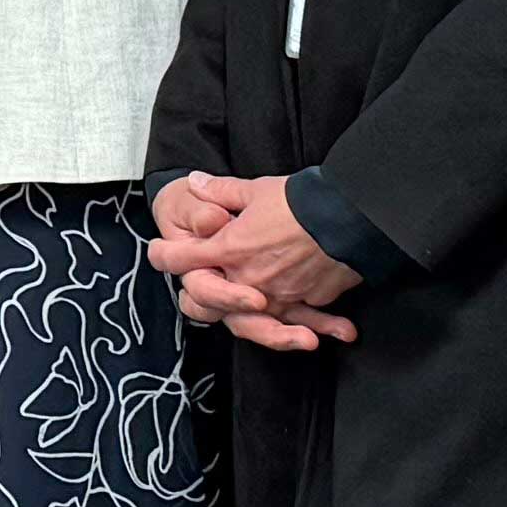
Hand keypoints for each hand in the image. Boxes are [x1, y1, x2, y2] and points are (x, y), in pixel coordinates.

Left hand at [146, 169, 354, 344]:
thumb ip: (222, 191)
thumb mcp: (255, 189)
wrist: (348, 215)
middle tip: (200, 295)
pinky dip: (306, 320)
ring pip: (256, 317)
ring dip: (256, 320)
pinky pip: (298, 315)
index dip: (165, 255)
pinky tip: (313, 324)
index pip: (181, 258)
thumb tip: (196, 183)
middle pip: (214, 299)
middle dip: (207, 295)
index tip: (159, 254)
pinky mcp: (306, 299)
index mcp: (229, 250)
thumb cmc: (300, 201)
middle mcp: (248, 279)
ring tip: (250, 312)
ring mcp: (278, 294)